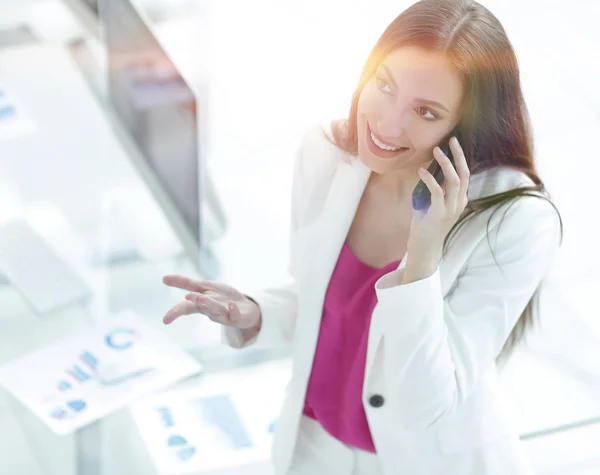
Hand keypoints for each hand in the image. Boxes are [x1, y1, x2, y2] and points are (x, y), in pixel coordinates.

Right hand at [161, 275, 260, 329]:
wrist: (246, 309)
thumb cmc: (222, 298)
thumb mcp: (204, 287)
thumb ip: (185, 283)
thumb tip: (163, 278)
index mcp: (202, 304)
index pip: (186, 307)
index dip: (176, 312)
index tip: (164, 320)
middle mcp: (211, 310)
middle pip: (202, 307)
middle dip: (196, 301)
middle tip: (188, 297)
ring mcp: (225, 314)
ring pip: (216, 310)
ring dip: (210, 304)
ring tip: (202, 298)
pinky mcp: (238, 317)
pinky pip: (235, 314)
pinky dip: (233, 310)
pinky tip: (231, 304)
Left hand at [408, 136, 469, 259]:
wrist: (424, 250)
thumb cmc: (425, 228)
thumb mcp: (429, 205)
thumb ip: (431, 191)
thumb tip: (424, 174)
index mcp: (459, 200)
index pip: (464, 175)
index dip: (460, 159)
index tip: (453, 144)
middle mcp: (458, 203)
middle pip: (464, 174)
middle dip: (459, 155)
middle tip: (452, 139)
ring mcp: (451, 208)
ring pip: (454, 180)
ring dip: (445, 164)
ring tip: (436, 151)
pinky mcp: (439, 213)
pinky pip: (437, 192)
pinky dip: (430, 179)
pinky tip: (422, 171)